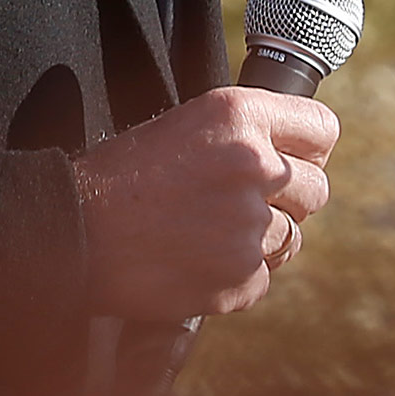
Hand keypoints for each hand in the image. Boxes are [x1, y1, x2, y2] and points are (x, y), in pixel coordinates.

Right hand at [71, 86, 337, 321]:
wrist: (72, 232)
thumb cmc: (118, 176)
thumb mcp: (180, 126)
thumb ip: (242, 133)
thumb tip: (294, 153)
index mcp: (237, 116)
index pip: (322, 129)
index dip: (307, 147)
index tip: (292, 159)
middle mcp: (253, 166)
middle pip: (316, 188)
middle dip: (285, 199)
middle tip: (235, 202)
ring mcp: (249, 226)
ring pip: (290, 238)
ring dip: (257, 239)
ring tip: (204, 233)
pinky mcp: (241, 277)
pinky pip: (261, 278)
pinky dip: (234, 276)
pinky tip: (192, 261)